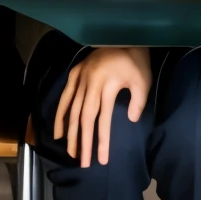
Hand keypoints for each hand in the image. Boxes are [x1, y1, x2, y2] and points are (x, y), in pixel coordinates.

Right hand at [54, 47, 150, 167]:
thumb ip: (138, 101)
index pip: (103, 119)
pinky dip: (60, 113)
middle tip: (82, 163)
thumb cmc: (135, 62)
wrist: (124, 36)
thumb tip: (131, 120)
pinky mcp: (75, 72)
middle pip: (84, 117)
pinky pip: (65, 96)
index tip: (101, 160)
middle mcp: (91, 82)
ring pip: (72, 109)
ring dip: (70, 132)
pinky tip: (57, 131)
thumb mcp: (143, 81)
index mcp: (108, 84)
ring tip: (70, 151)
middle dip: (83, 142)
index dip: (101, 141)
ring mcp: (81, 77)